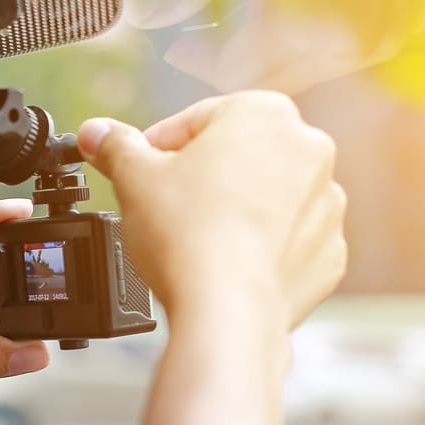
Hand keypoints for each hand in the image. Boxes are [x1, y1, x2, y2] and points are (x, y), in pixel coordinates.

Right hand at [77, 91, 346, 328]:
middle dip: (202, 176)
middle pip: (239, 154)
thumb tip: (96, 134)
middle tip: (166, 205)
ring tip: (195, 238)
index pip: (198, 119)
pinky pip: (287, 241)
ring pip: (267, 197)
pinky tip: (225, 263)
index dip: (159, 146)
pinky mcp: (328, 253)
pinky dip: (260, 248)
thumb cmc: (187, 236)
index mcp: (264, 113)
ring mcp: (327, 204)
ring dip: (234, 210)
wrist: (226, 312)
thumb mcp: (133, 178)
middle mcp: (309, 149)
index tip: (140, 169)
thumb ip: (115, 146)